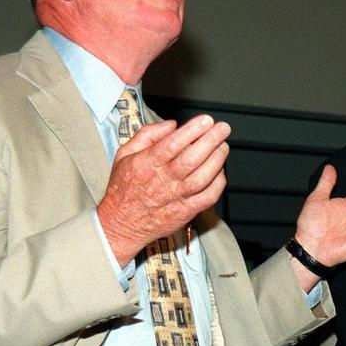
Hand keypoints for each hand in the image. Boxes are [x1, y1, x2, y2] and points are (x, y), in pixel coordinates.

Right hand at [97, 115, 229, 265]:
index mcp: (146, 164)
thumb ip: (147, 135)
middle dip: (211, 141)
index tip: (206, 120)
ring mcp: (176, 198)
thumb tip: (172, 124)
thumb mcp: (124, 155)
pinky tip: (220, 171)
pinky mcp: (185, 212)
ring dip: (217, 160)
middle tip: (223, 128)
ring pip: (202, 177)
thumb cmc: (123, 188)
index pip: (172, 144)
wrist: (121, 224)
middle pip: (191, 159)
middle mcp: (162, 181)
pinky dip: (218, 183)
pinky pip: (208, 197)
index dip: (191, 131)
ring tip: (223, 146)